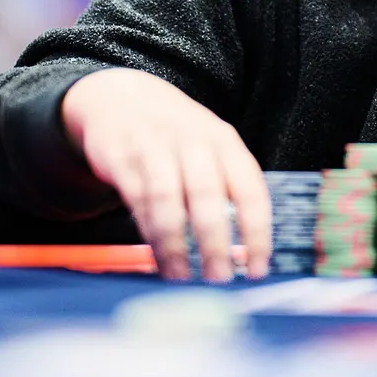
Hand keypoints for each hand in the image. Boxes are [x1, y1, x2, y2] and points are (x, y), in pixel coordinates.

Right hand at [62, 68, 271, 281]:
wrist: (120, 96)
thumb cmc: (177, 136)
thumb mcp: (211, 149)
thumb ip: (228, 191)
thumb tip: (246, 253)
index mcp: (225, 142)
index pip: (250, 190)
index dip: (257, 232)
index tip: (256, 269)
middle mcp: (193, 142)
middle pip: (208, 195)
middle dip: (215, 242)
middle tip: (219, 279)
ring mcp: (155, 147)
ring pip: (168, 200)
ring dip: (175, 244)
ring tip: (182, 279)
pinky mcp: (120, 157)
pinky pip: (136, 199)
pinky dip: (148, 231)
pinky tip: (158, 257)